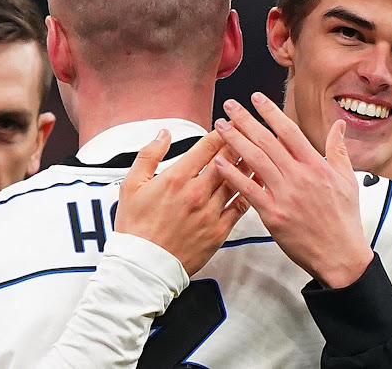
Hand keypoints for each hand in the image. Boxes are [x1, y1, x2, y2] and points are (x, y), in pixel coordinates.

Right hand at [115, 130, 247, 275]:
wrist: (143, 266)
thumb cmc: (136, 227)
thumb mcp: (131, 185)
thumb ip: (149, 155)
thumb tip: (163, 133)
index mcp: (176, 178)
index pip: (207, 147)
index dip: (222, 132)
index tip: (229, 125)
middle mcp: (196, 193)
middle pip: (227, 160)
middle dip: (240, 142)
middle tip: (251, 131)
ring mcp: (210, 212)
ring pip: (237, 180)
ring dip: (249, 164)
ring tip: (261, 151)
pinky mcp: (219, 230)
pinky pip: (240, 206)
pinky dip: (251, 191)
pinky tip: (258, 182)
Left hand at [213, 92, 373, 288]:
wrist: (340, 254)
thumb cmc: (344, 219)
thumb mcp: (348, 179)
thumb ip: (338, 149)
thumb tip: (339, 125)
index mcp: (316, 165)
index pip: (289, 131)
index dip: (270, 112)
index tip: (256, 98)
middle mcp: (298, 176)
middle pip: (266, 141)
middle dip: (245, 120)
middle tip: (229, 106)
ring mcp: (284, 195)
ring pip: (254, 160)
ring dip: (234, 141)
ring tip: (220, 126)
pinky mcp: (273, 214)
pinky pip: (248, 190)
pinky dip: (233, 175)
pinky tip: (220, 162)